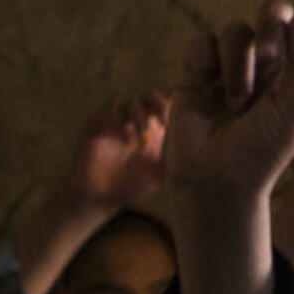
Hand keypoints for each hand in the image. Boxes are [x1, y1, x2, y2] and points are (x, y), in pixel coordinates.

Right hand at [67, 93, 168, 212]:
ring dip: (140, 118)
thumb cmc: (132, 185)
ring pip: (129, 103)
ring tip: (144, 140)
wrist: (100, 195)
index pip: (166, 106)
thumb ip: (176, 162)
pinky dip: (119, 123)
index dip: (174, 109)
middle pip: (150, 97)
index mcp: (153, 128)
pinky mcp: (95, 124)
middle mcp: (134, 120)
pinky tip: (126, 141)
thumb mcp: (160, 175)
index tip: (179, 123)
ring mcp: (114, 120)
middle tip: (164, 123)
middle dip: (158, 106)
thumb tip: (198, 155)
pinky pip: (107, 112)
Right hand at [165, 0, 293, 198]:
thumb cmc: (264, 152)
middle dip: (274, 25)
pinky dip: (209, 66)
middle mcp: (273, 64)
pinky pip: (206, 41)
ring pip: (239, 30)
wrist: (216, 176)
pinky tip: (210, 94)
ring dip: (240, 66)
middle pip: (277, 12)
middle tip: (270, 55)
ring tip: (238, 103)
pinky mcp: (202, 68)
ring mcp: (237, 65)